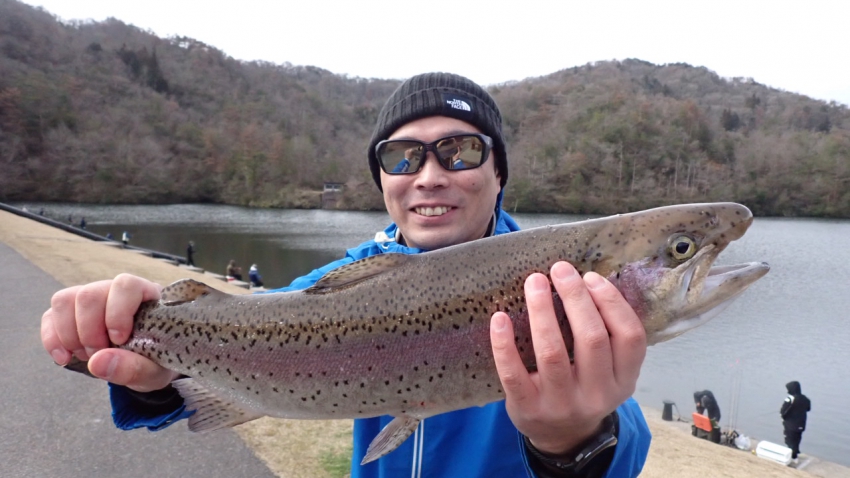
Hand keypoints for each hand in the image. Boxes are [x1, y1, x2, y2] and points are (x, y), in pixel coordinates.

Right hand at [41, 273, 179, 391]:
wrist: (145, 365)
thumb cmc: (155, 362)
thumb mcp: (153, 372)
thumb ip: (133, 368)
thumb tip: (97, 361)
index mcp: (146, 296)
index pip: (126, 285)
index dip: (117, 312)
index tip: (119, 340)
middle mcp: (115, 292)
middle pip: (89, 294)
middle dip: (89, 331)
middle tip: (100, 354)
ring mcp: (91, 300)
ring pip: (65, 300)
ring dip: (69, 334)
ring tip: (86, 356)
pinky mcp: (70, 313)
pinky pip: (50, 316)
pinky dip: (53, 340)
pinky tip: (65, 358)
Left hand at [490, 261, 646, 454]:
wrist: (561, 438)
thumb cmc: (584, 389)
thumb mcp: (609, 372)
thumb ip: (608, 337)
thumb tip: (587, 281)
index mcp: (623, 380)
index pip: (630, 337)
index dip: (612, 302)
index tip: (591, 277)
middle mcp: (597, 395)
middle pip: (592, 339)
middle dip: (576, 298)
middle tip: (560, 269)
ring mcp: (561, 404)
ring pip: (552, 352)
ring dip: (542, 311)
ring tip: (535, 282)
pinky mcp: (528, 408)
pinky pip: (513, 372)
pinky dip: (504, 343)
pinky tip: (500, 317)